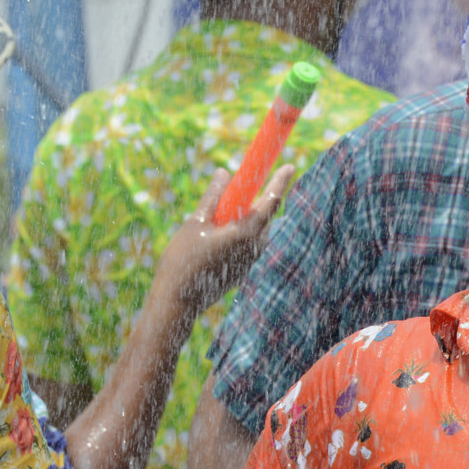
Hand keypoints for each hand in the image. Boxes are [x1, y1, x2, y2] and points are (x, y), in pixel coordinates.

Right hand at [157, 165, 296, 319]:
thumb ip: (213, 197)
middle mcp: (254, 248)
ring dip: (245, 218)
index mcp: (245, 233)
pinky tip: (214, 238)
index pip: (271, 202)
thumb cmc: (183, 260)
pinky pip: (246, 245)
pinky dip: (238, 233)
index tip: (291, 165)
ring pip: (255, 231)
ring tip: (218, 217)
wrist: (178, 302)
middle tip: (242, 186)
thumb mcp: (196, 222)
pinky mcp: (242, 271)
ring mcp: (249, 262)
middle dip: (257, 199)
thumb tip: (223, 173)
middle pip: (264, 216)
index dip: (280, 182)